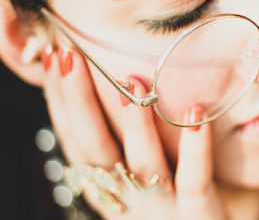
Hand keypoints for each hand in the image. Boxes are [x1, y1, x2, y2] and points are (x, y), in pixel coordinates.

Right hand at [42, 46, 226, 219]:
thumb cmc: (175, 200)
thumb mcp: (142, 176)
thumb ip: (126, 144)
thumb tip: (110, 93)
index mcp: (111, 188)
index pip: (78, 143)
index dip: (62, 104)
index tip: (56, 61)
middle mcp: (128, 199)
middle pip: (97, 151)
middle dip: (80, 104)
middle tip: (71, 58)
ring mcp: (162, 208)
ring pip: (144, 165)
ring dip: (135, 124)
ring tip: (131, 83)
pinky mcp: (199, 214)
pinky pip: (195, 181)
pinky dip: (195, 149)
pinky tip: (195, 113)